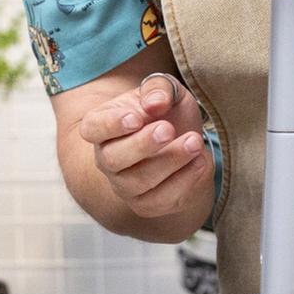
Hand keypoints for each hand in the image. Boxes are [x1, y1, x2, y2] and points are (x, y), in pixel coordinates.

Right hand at [75, 73, 212, 220]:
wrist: (183, 142)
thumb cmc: (166, 111)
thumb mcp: (164, 89)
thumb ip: (158, 88)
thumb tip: (155, 103)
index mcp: (101, 126)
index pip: (93, 128)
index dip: (111, 125)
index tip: (136, 118)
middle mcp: (107, 158)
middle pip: (113, 159)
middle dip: (142, 145)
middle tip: (168, 129)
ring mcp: (124, 185)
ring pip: (140, 181)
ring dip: (170, 161)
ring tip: (195, 141)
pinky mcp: (147, 204)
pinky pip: (162, 199)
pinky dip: (184, 181)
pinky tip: (201, 161)